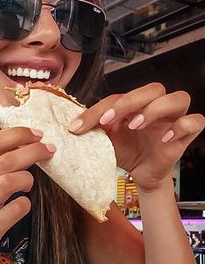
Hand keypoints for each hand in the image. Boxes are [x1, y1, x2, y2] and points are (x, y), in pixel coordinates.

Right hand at [0, 127, 55, 263]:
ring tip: (29, 184)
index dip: (16, 134)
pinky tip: (22, 206)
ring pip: (9, 181)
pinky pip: (16, 209)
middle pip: (5, 159)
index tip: (35, 134)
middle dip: (33, 151)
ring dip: (27, 178)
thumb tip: (20, 148)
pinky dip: (25, 204)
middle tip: (49, 150)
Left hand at [68, 83, 204, 189]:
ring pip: (178, 98)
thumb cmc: (126, 152)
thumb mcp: (105, 140)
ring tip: (135, 125)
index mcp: (135, 104)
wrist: (140, 175)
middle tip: (109, 120)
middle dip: (129, 101)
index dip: (100, 109)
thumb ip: (94, 129)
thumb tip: (72, 125)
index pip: (119, 96)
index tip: (80, 126)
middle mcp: (155, 107)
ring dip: (155, 109)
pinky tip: (165, 138)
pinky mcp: (186, 135)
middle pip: (153, 89)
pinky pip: (195, 121)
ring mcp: (173, 119)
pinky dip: (182, 126)